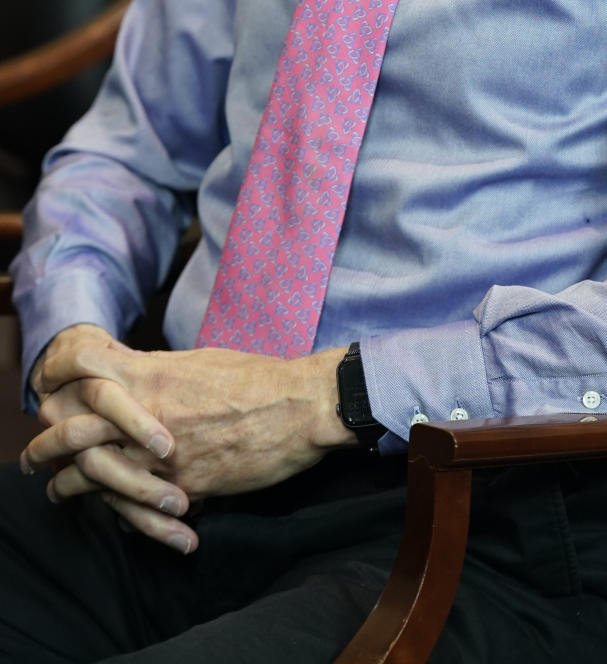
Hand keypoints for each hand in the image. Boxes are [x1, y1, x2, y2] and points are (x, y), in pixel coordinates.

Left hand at [23, 341, 353, 550]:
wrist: (302, 406)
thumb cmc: (258, 378)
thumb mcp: (203, 361)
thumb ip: (163, 371)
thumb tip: (140, 377)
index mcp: (153, 373)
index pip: (83, 374)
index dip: (58, 383)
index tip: (49, 395)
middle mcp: (148, 413)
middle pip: (74, 431)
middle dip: (46, 446)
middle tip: (34, 457)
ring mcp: (163, 455)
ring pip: (96, 475)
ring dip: (70, 487)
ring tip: (59, 492)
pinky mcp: (185, 488)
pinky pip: (137, 508)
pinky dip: (119, 513)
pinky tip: (112, 516)